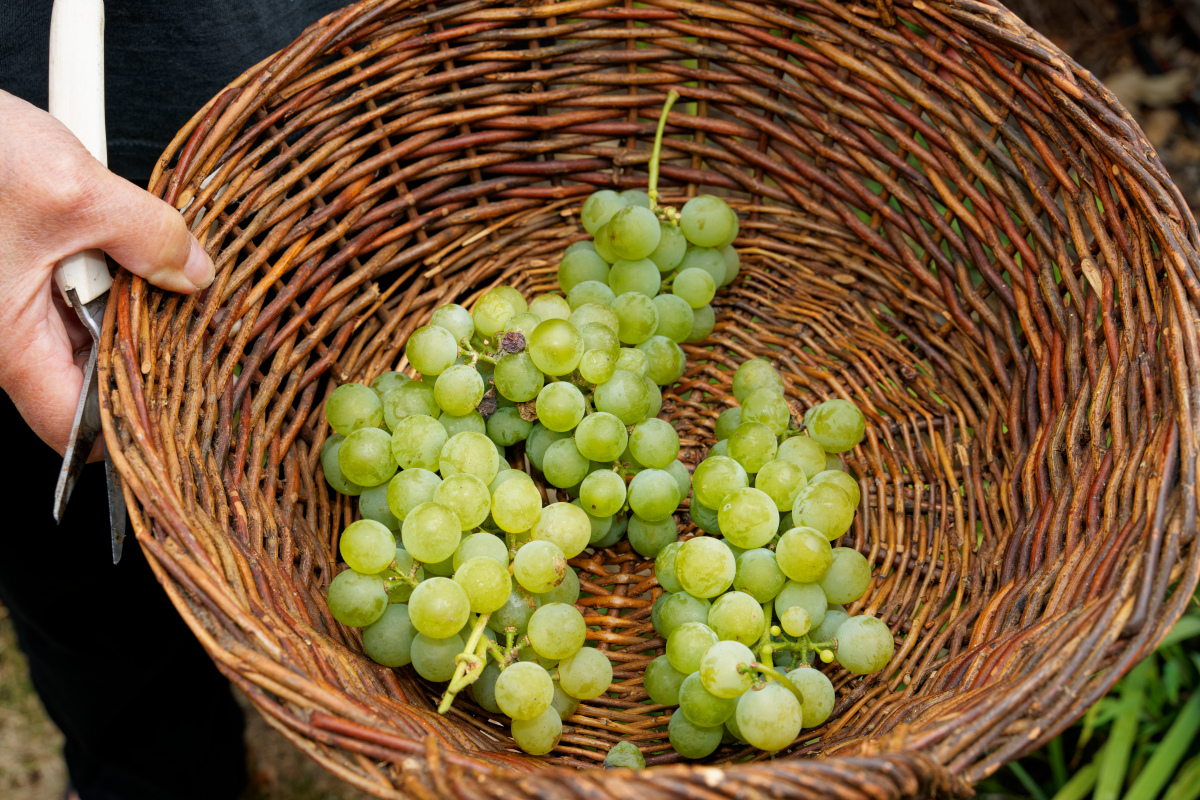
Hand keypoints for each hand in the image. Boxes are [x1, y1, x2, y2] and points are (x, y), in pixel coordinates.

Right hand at [0, 90, 214, 456]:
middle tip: (182, 306)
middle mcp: (5, 336)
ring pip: (84, 331)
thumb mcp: (76, 193)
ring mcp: (8, 307)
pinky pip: (70, 295)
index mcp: (10, 343)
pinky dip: (103, 271)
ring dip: (123, 300)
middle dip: (138, 343)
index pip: (72, 428)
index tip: (181, 397)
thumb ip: (148, 237)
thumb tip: (195, 272)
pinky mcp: (13, 275)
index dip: (127, 424)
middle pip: (89, 376)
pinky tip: (123, 239)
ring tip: (149, 258)